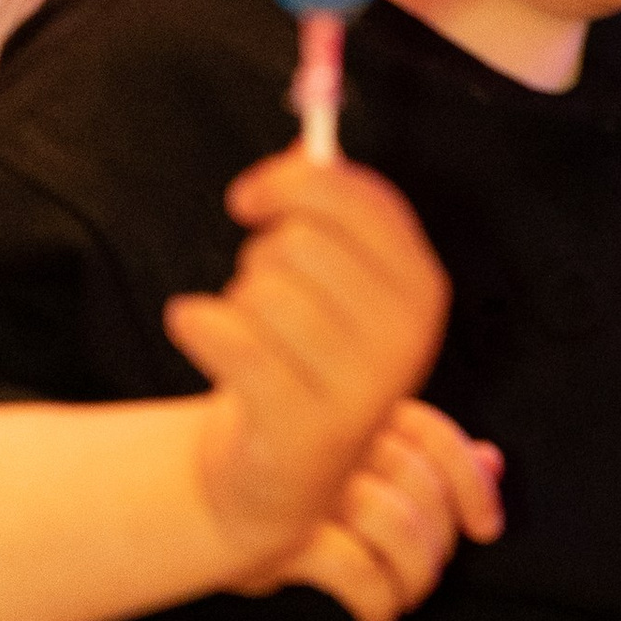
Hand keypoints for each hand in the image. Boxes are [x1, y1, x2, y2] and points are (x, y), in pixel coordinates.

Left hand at [165, 145, 458, 584]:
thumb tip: (305, 147)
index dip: (293, 183)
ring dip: (236, 301)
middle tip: (259, 291)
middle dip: (262, 256)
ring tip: (248, 334)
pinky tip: (197, 332)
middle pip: (300, 243)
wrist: (280, 473)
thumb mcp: (335, 278)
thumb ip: (329, 203)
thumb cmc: (303, 354)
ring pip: (261, 290)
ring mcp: (360, 392)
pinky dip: (197, 323)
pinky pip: (227, 337)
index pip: (359, 200)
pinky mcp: (302, 431)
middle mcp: (405, 341)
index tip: (251, 197)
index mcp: (422, 289)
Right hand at [275, 398, 501, 620]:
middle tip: (424, 574)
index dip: (470, 484)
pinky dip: (378, 602)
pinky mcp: (282, 535)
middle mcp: (337, 439)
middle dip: (437, 544)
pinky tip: (375, 616)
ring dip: (413, 576)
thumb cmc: (291, 473)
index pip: (435, 437)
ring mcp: (310, 485)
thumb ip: (422, 456)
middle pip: (421, 490)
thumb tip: (494, 461)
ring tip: (404, 595)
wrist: (191, 489)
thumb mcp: (356, 454)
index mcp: (359, 409)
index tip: (486, 529)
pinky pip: (355, 572)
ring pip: (396, 529)